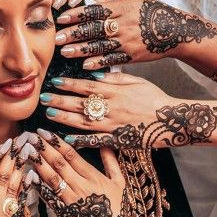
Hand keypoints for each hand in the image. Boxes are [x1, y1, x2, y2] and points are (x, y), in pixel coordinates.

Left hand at [30, 129, 156, 216]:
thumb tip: (105, 143)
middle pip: (58, 164)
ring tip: (26, 151)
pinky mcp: (65, 214)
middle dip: (42, 148)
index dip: (55, 142)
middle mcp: (82, 187)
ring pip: (51, 179)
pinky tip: (28, 176)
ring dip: (37, 164)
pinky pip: (49, 198)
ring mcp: (72, 201)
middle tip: (29, 135)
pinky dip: (38, 187)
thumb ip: (111, 162)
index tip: (43, 131)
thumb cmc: (119, 209)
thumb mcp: (120, 182)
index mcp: (94, 177)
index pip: (71, 155)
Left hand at [40, 72, 216, 148]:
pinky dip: (82, 141)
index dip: (69, 84)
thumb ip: (116, 78)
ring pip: (84, 121)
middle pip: (81, 103)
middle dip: (60, 100)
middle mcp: (112, 108)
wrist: (172, 119)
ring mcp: (114, 125)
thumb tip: (96, 74)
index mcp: (116, 91)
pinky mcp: (119, 140)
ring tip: (49, 113)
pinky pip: (97, 141)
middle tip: (43, 97)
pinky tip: (68, 139)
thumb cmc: (154, 98)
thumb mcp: (137, 81)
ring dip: (65, 118)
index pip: (87, 86)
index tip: (54, 81)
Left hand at [55, 0, 216, 69]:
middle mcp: (122, 24)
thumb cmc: (152, 12)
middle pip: (94, 28)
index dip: (77, 14)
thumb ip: (110, 0)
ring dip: (81, 49)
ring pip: (100, 45)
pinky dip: (99, 63)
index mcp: (120, 8)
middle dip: (74, 33)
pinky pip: (112, 60)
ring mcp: (127, 41)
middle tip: (57, 37)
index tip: (61, 17)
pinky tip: (85, 65)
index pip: (94, 10)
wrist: (175, 31)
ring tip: (65, 52)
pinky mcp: (131, 56)